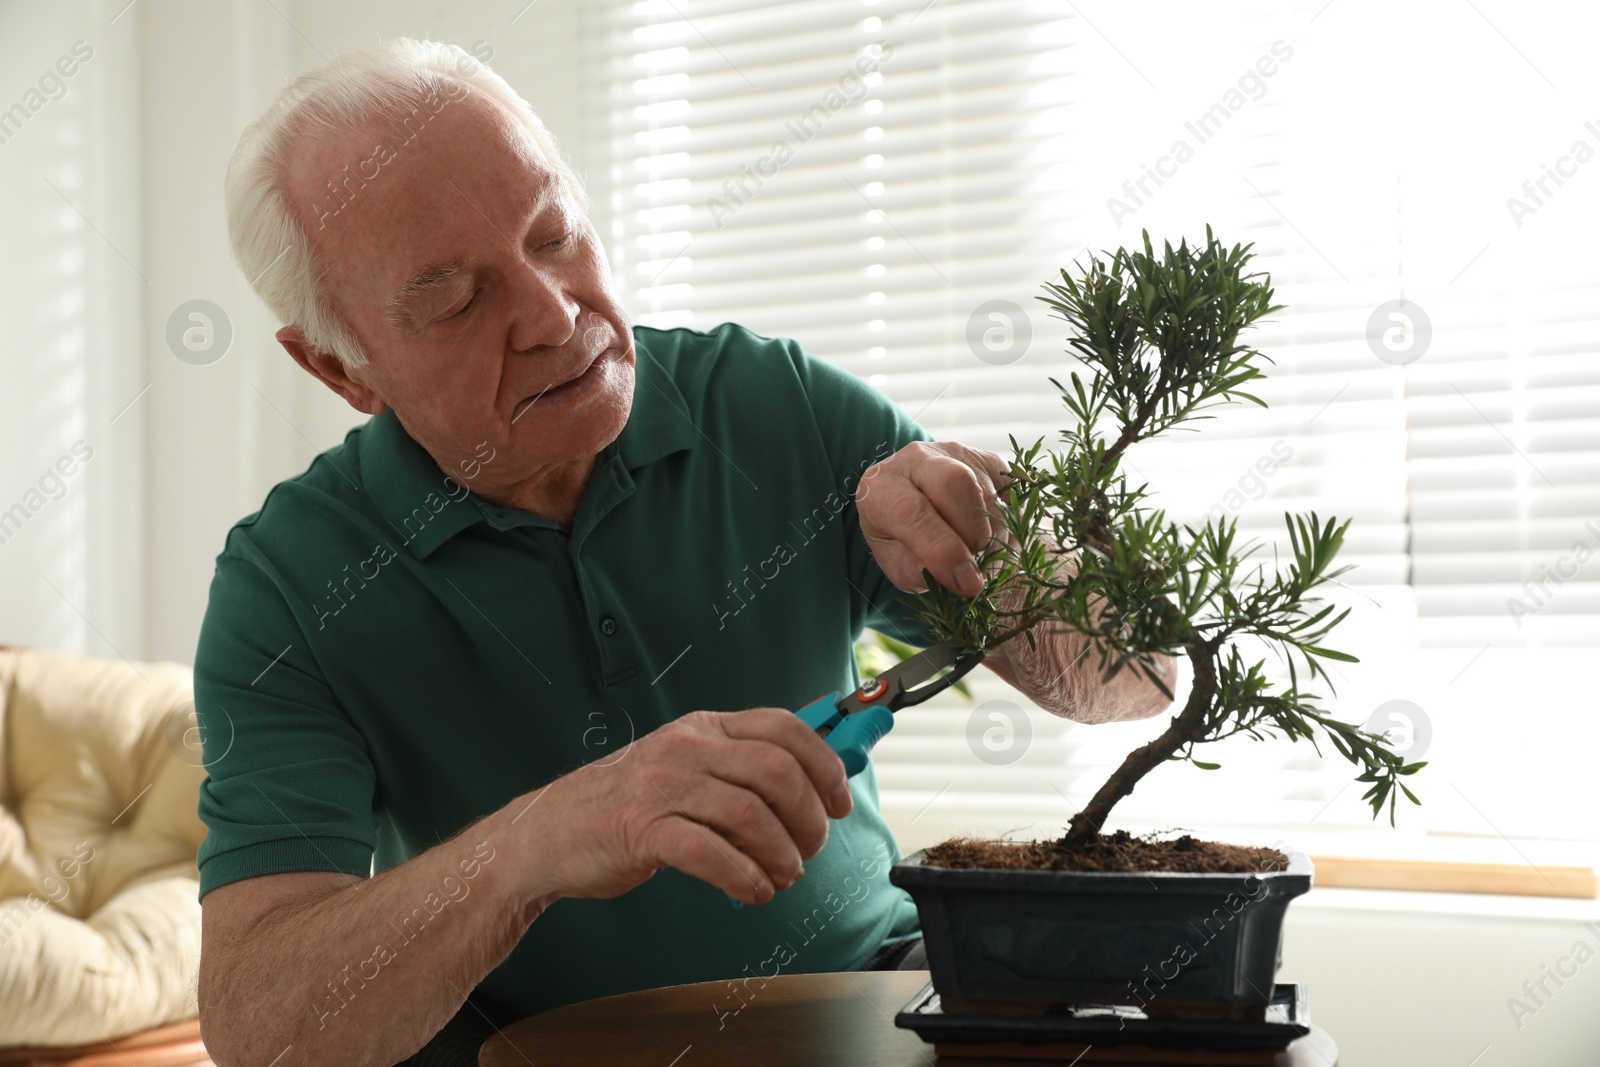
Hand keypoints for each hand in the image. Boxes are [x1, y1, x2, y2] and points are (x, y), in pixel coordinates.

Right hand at [526, 709, 853, 905]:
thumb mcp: (684, 768)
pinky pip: (711, 852)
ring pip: (750, 814)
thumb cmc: (625, 806)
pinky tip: (754, 891)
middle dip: (808, 815)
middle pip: (775, 770)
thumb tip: (811, 778)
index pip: (782, 727)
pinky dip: (745, 876)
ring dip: (782, 853)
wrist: (547, 835)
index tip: (840, 799)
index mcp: (703, 728)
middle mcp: (685, 748)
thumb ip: (737, 769)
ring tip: (785, 875)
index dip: (824, 763)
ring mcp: (662, 787)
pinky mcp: (642, 830)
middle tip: (812, 847)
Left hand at [857, 440, 1009, 595]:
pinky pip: (1011, 492)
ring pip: (988, 493)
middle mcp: (915, 458)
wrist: (916, 513)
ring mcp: (955, 453)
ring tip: (983, 560)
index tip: (967, 583)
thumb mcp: (900, 566)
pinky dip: (1010, 525)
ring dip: (996, 538)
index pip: (912, 511)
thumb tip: (966, 577)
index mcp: (881, 486)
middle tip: (976, 567)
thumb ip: (924, 571)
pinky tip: (994, 540)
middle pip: (956, 484)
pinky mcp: (988, 459)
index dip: (944, 552)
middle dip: (973, 535)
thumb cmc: (903, 544)